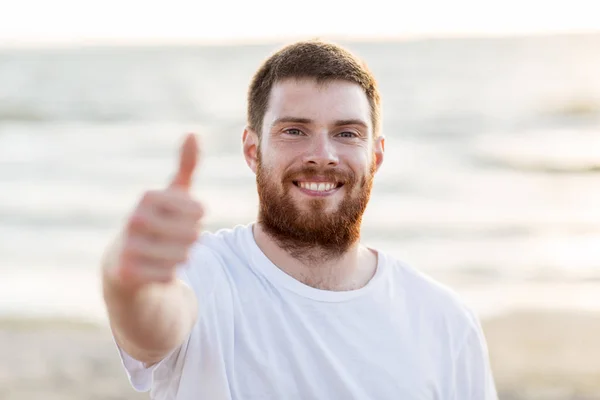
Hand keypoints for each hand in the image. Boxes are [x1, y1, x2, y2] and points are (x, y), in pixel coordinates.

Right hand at [106, 133, 203, 288]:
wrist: (122, 263)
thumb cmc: (156, 223)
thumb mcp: (171, 195)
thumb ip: (186, 166)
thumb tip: (193, 133)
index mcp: (148, 197)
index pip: (199, 212)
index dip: (197, 219)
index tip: (182, 218)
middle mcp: (134, 219)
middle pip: (193, 235)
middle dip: (189, 240)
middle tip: (170, 239)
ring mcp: (129, 246)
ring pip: (183, 257)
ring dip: (180, 258)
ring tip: (163, 253)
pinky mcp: (127, 272)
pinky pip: (169, 275)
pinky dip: (168, 274)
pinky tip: (154, 268)